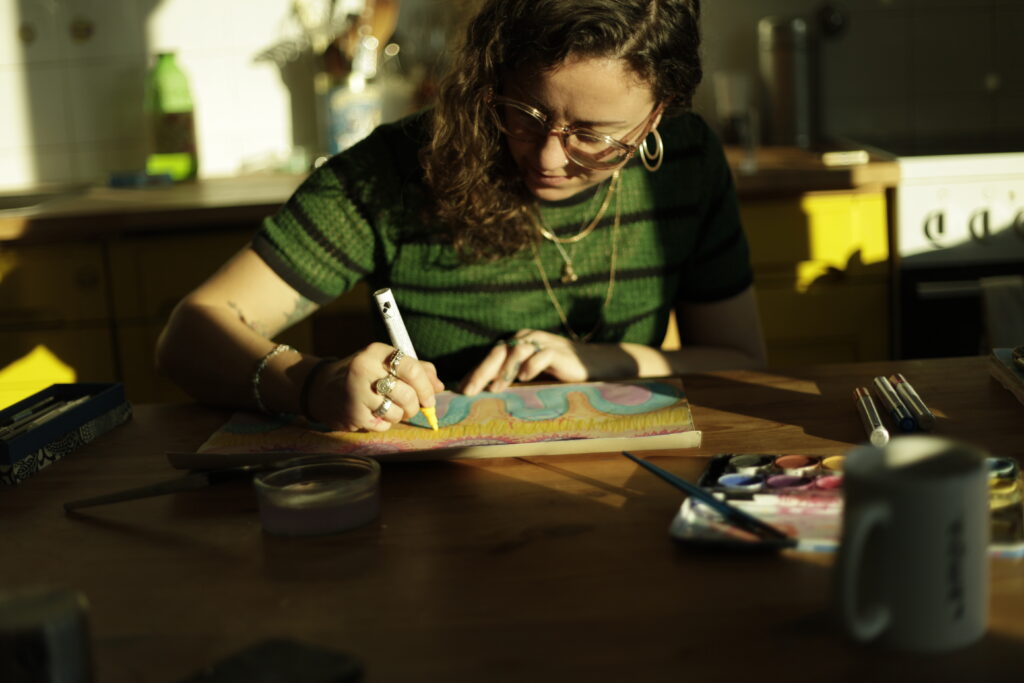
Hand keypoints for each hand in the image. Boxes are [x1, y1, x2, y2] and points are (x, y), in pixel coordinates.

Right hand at [307, 343, 443, 431]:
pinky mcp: (352, 413)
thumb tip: (439, 386)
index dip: (426, 387)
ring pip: (397, 413)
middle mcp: (364, 368)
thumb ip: (417, 370)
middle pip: (407, 394)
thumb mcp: (386, 364)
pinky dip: (383, 424)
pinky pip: (383, 425)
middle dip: (415, 406)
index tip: (430, 398)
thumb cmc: (364, 376)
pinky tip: (372, 414)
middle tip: (411, 408)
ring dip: (398, 416)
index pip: (412, 369)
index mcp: (376, 352)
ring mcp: (356, 392)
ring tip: (387, 409)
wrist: (323, 389)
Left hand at [460, 330, 590, 394]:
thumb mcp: (529, 372)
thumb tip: (484, 391)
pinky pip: (541, 355)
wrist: (591, 363)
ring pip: (517, 351)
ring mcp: (541, 343)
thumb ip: (510, 376)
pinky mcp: (557, 351)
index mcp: (516, 343)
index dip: (475, 372)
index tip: (462, 390)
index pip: (490, 356)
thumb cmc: (557, 370)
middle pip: (499, 352)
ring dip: (504, 371)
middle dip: (482, 372)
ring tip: (495, 389)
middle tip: (469, 391)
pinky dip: (531, 365)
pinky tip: (525, 377)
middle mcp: (525, 339)